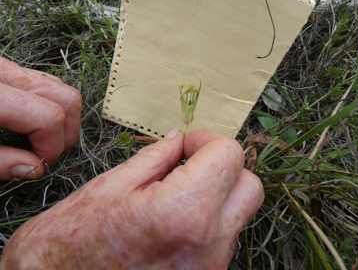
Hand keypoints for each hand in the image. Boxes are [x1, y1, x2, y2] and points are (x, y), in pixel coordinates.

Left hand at [0, 57, 81, 179]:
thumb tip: (33, 168)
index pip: (48, 117)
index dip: (52, 148)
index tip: (38, 164)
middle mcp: (2, 71)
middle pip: (66, 98)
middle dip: (67, 132)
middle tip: (46, 153)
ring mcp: (5, 64)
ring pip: (59, 86)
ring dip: (62, 117)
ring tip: (39, 140)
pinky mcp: (5, 66)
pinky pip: (44, 81)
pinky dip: (49, 104)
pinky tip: (31, 123)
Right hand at [0, 129, 263, 269]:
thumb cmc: (68, 246)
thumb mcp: (110, 188)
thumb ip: (156, 158)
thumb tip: (178, 141)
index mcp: (183, 212)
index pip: (229, 156)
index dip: (207, 140)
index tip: (187, 144)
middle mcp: (207, 246)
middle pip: (250, 187)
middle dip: (224, 166)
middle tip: (192, 162)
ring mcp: (209, 268)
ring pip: (239, 214)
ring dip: (216, 194)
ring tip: (176, 192)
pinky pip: (222, 238)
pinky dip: (207, 220)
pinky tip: (174, 220)